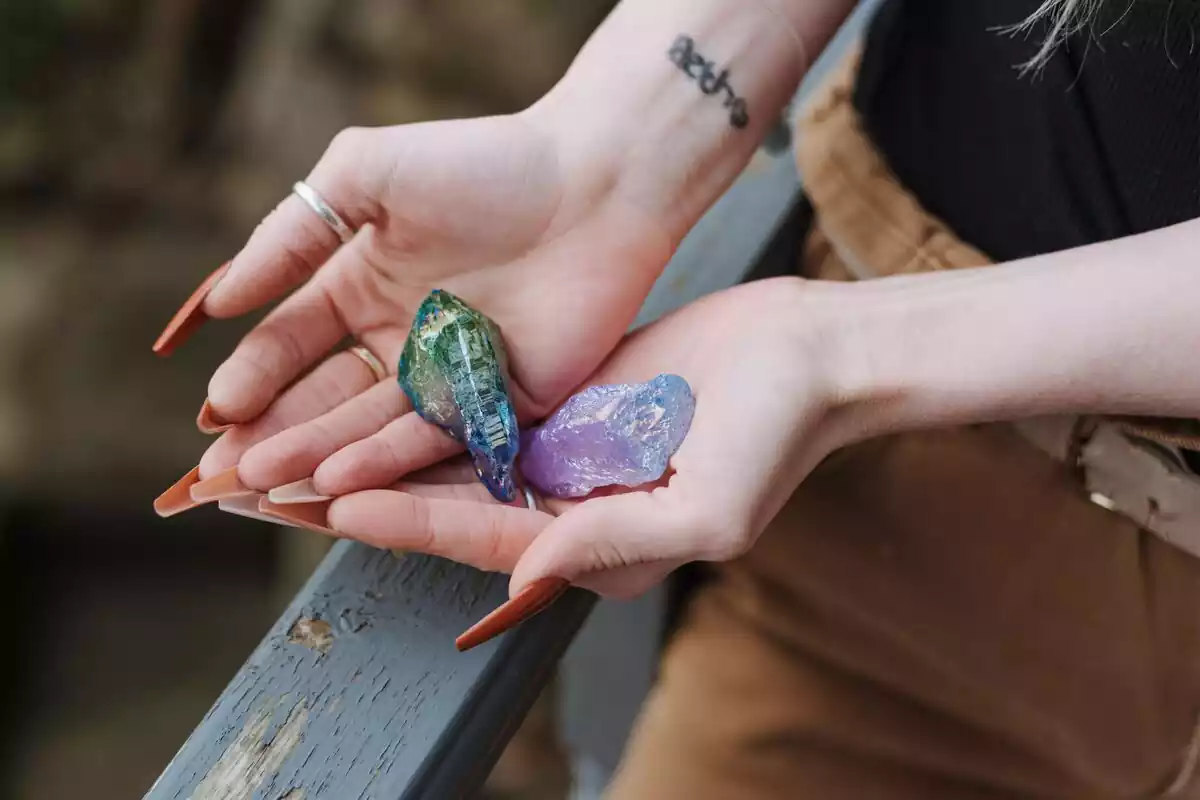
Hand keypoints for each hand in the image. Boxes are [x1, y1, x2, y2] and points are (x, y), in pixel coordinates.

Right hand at [157, 110, 674, 491]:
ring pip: (371, 428)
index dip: (253, 376)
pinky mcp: (503, 405)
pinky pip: (437, 441)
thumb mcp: (366, 176)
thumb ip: (291, 236)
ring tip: (266, 481)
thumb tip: (220, 300)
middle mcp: (403, 338)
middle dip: (274, 432)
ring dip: (318, 456)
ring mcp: (452, 377)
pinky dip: (386, 462)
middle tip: (226, 472)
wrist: (595, 182)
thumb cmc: (483, 164)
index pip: (293, 343)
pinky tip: (337, 480)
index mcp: (366, 284)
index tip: (216, 411)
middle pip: (325, 397)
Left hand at [320, 276, 853, 600]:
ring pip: (451, 458)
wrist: (807, 354)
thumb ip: (615, 545)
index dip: (413, 521)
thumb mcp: (707, 509)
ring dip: (379, 452)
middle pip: (449, 506)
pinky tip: (368, 388)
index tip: (339, 500)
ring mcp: (560, 456)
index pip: (487, 538)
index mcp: (594, 551)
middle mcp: (566, 511)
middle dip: (368, 497)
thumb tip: (525, 578)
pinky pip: (480, 408)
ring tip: (301, 442)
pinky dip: (425, 404)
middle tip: (280, 485)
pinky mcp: (560, 405)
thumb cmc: (776, 437)